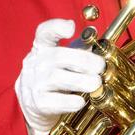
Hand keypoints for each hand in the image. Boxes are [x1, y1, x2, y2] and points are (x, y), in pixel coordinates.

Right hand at [14, 19, 104, 134]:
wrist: (35, 106)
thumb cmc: (56, 78)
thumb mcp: (64, 61)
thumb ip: (79, 50)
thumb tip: (98, 42)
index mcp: (42, 47)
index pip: (44, 32)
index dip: (56, 27)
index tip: (72, 27)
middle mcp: (34, 62)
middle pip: (58, 56)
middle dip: (84, 61)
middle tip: (100, 67)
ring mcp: (33, 82)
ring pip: (56, 78)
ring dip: (81, 81)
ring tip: (96, 84)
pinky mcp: (36, 102)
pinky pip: (55, 101)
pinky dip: (70, 101)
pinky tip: (81, 101)